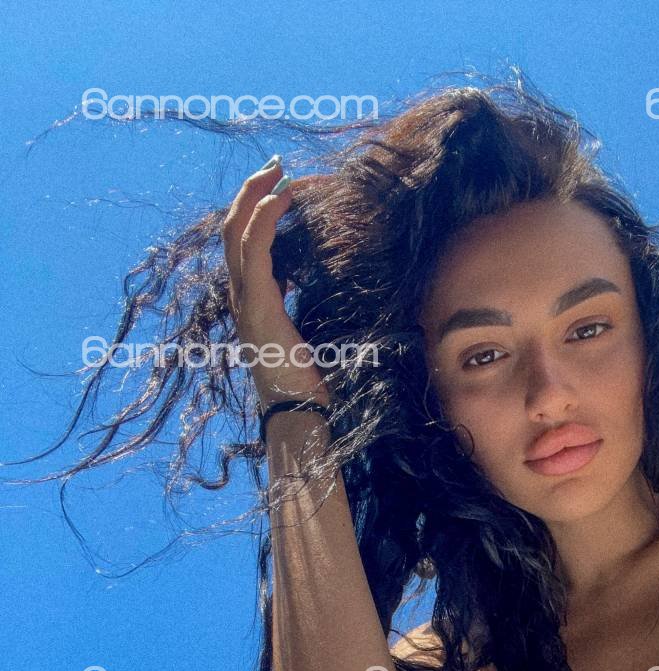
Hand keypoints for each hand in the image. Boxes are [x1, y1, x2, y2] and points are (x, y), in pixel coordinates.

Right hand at [221, 158, 330, 410]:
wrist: (298, 412)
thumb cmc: (308, 382)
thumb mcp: (307, 333)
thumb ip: (305, 306)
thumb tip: (325, 286)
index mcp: (251, 301)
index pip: (243, 243)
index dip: (256, 210)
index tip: (281, 188)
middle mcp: (240, 296)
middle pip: (231, 228)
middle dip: (251, 192)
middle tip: (275, 167)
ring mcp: (244, 299)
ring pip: (237, 231)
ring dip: (257, 196)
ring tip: (277, 173)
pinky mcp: (257, 304)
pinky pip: (255, 248)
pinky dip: (266, 218)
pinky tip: (284, 200)